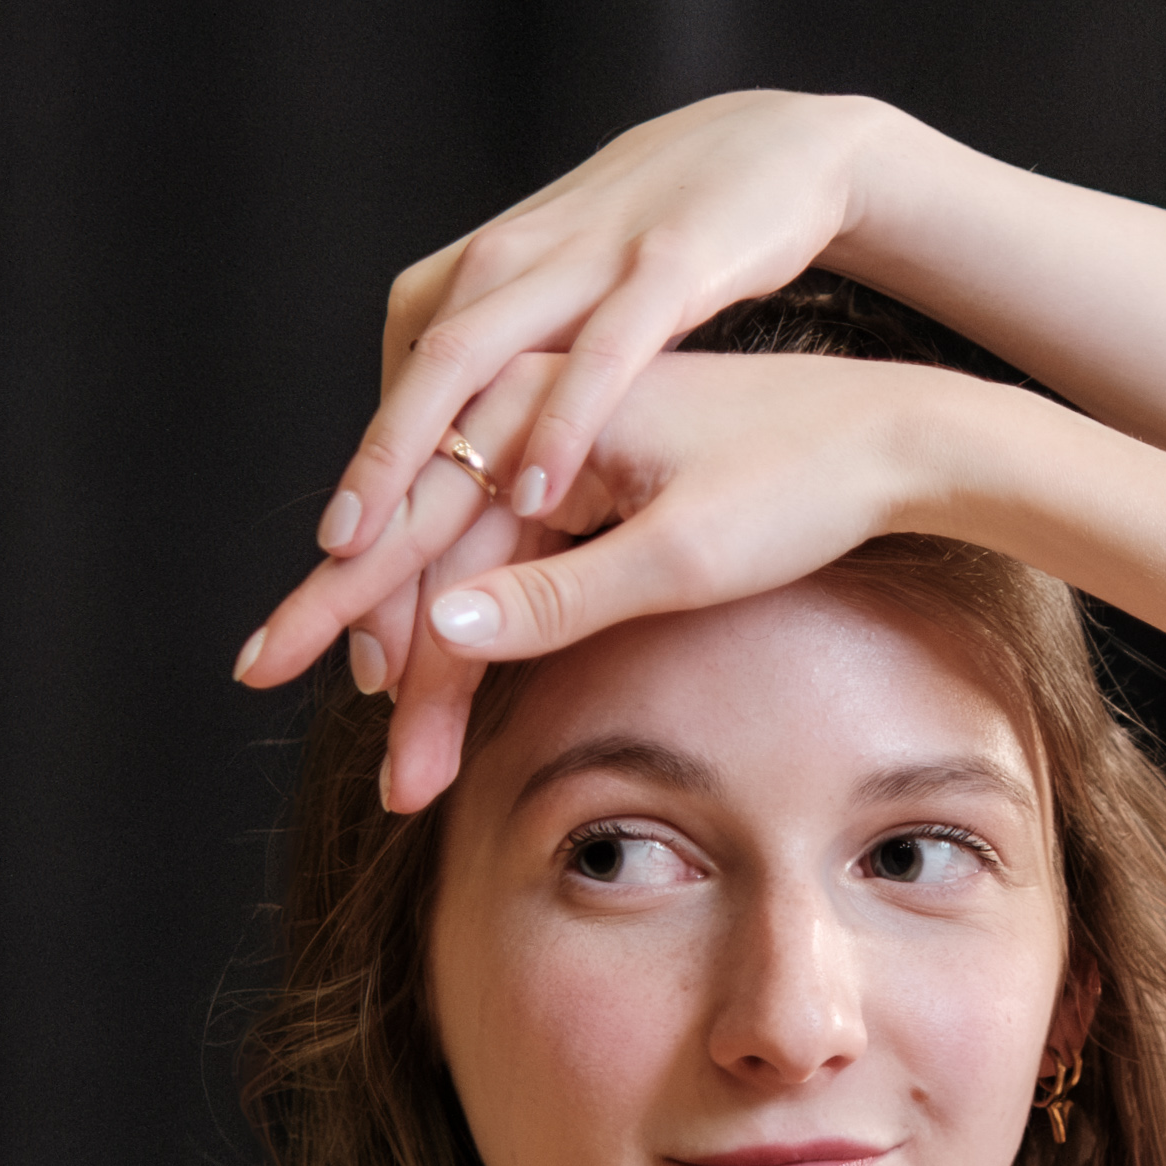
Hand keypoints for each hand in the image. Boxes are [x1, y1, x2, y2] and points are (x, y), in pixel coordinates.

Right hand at [233, 348, 949, 807]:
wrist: (897, 435)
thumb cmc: (802, 486)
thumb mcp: (682, 558)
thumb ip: (557, 598)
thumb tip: (435, 634)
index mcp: (538, 402)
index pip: (410, 523)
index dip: (343, 611)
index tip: (268, 668)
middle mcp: (528, 404)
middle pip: (423, 549)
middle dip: (387, 663)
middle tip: (358, 759)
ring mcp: (552, 434)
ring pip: (461, 561)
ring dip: (434, 663)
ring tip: (412, 763)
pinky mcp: (584, 466)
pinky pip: (502, 549)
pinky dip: (477, 625)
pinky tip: (446, 690)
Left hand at [309, 89, 891, 570]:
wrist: (773, 148)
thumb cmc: (661, 249)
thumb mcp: (559, 308)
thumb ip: (490, 377)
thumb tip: (424, 473)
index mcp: (472, 282)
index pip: (402, 405)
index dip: (366, 507)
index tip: (333, 608)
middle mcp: (505, 266)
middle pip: (411, 393)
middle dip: (361, 497)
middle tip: (316, 593)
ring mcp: (581, 261)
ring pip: (470, 364)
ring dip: (417, 457)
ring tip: (374, 551)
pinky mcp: (665, 264)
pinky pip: (601, 354)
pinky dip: (560, 424)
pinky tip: (534, 493)